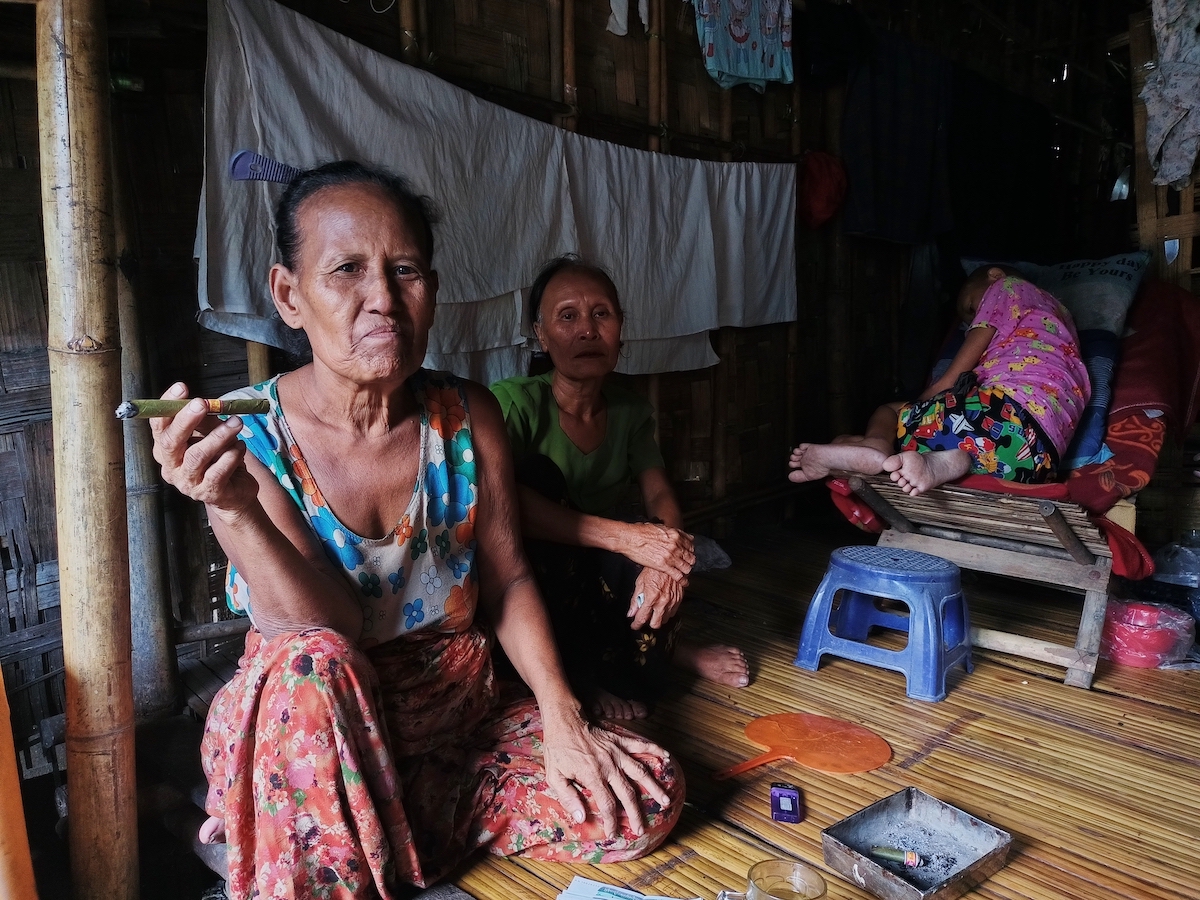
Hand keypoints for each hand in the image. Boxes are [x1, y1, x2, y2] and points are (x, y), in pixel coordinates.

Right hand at [149, 383, 258, 514]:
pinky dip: (232, 455)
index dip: (167, 406)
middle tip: (203, 403)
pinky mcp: (209, 492)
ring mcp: (188, 483)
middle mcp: (171, 467)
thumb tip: (203, 403)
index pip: (159, 426)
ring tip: (237, 423)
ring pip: (197, 455)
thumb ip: (203, 422)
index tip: (181, 388)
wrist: (234, 493)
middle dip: (186, 420)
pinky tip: (240, 447)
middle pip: (170, 442)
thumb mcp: (208, 437)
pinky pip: (219, 470)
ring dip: (218, 435)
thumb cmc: (218, 459)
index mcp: (166, 450)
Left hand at [540, 704, 671, 839]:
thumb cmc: (557, 748)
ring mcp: (617, 752)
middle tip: (641, 829)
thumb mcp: (554, 775)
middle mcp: (609, 765)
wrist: (564, 719)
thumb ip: (568, 797)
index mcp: (593, 776)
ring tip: (666, 800)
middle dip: (635, 814)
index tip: (613, 833)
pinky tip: (666, 757)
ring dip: (654, 787)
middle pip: (627, 793)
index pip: (607, 804)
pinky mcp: (619, 740)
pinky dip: (654, 750)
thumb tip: (581, 818)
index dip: (611, 821)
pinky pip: (640, 745)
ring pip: (640, 772)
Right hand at [617, 522, 693, 578]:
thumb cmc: (640, 531)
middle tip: (687, 564)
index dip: (690, 551)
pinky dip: (682, 580)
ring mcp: (671, 556)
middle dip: (689, 562)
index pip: (690, 545)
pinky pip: (678, 575)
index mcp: (675, 535)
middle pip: (690, 557)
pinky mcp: (664, 566)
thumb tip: (676, 533)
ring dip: (686, 571)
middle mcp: (676, 546)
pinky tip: (683, 582)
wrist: (630, 538)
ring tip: (685, 574)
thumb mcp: (659, 527)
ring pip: (687, 567)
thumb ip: (671, 532)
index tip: (688, 554)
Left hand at [628, 566, 684, 630]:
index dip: (637, 625)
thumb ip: (635, 600)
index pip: (642, 618)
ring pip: (665, 619)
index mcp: (651, 597)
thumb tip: (631, 613)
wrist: (669, 561)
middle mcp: (662, 601)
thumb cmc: (653, 570)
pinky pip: (673, 612)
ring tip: (653, 610)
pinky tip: (662, 606)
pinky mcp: (679, 599)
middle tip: (645, 619)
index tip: (635, 625)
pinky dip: (667, 612)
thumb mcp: (640, 583)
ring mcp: (672, 601)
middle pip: (656, 624)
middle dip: (649, 623)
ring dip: (658, 617)